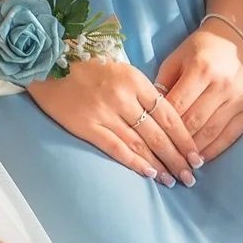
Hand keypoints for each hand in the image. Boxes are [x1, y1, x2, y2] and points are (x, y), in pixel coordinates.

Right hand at [27, 56, 202, 184]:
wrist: (46, 61)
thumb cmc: (85, 65)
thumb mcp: (119, 68)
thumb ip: (141, 91)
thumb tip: (166, 120)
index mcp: (134, 79)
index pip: (168, 114)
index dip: (184, 138)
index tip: (197, 155)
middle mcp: (122, 97)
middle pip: (158, 133)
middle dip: (177, 157)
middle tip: (191, 176)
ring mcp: (104, 112)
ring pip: (140, 144)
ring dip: (160, 165)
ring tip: (174, 180)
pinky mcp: (86, 125)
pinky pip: (116, 148)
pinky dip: (135, 163)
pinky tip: (149, 174)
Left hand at [154, 24, 242, 159]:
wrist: (239, 39)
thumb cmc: (201, 48)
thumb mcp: (177, 57)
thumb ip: (164, 81)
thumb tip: (151, 110)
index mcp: (201, 69)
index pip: (177, 104)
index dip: (163, 124)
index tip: (151, 139)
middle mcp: (221, 86)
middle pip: (194, 121)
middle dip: (177, 143)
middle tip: (163, 159)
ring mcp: (238, 99)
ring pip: (212, 132)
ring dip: (195, 150)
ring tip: (180, 163)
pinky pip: (231, 135)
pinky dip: (215, 150)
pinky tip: (202, 159)